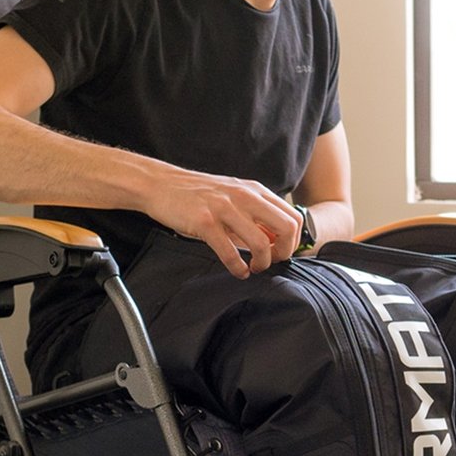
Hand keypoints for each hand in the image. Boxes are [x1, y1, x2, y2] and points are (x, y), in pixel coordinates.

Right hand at [146, 170, 300, 275]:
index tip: (282, 252)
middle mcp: (244, 196)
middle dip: (284, 253)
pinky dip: (238, 268)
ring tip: (253, 268)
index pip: (293, 216)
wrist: (162, 185)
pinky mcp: (204, 222)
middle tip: (271, 263)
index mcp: (254, 190)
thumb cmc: (197, 194)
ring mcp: (224, 208)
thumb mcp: (232, 196)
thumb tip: (276, 241)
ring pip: (261, 243)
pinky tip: (238, 271)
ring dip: (262, 263)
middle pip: (286, 228)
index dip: (294, 241)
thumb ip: (254, 215)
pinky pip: (230, 252)